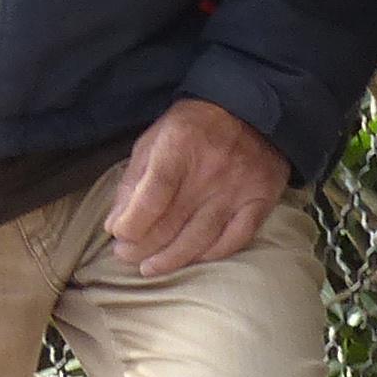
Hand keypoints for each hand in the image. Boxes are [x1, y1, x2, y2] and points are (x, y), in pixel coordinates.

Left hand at [102, 98, 290, 277]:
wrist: (251, 109)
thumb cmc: (192, 127)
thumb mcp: (154, 140)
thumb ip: (134, 181)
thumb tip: (115, 224)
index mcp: (179, 147)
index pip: (153, 196)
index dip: (133, 223)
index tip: (118, 235)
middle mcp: (211, 170)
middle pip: (173, 222)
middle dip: (142, 246)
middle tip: (126, 256)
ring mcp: (239, 189)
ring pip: (201, 238)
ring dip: (171, 259)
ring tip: (150, 267)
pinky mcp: (261, 201)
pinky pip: (235, 239)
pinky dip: (210, 255)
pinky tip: (192, 259)